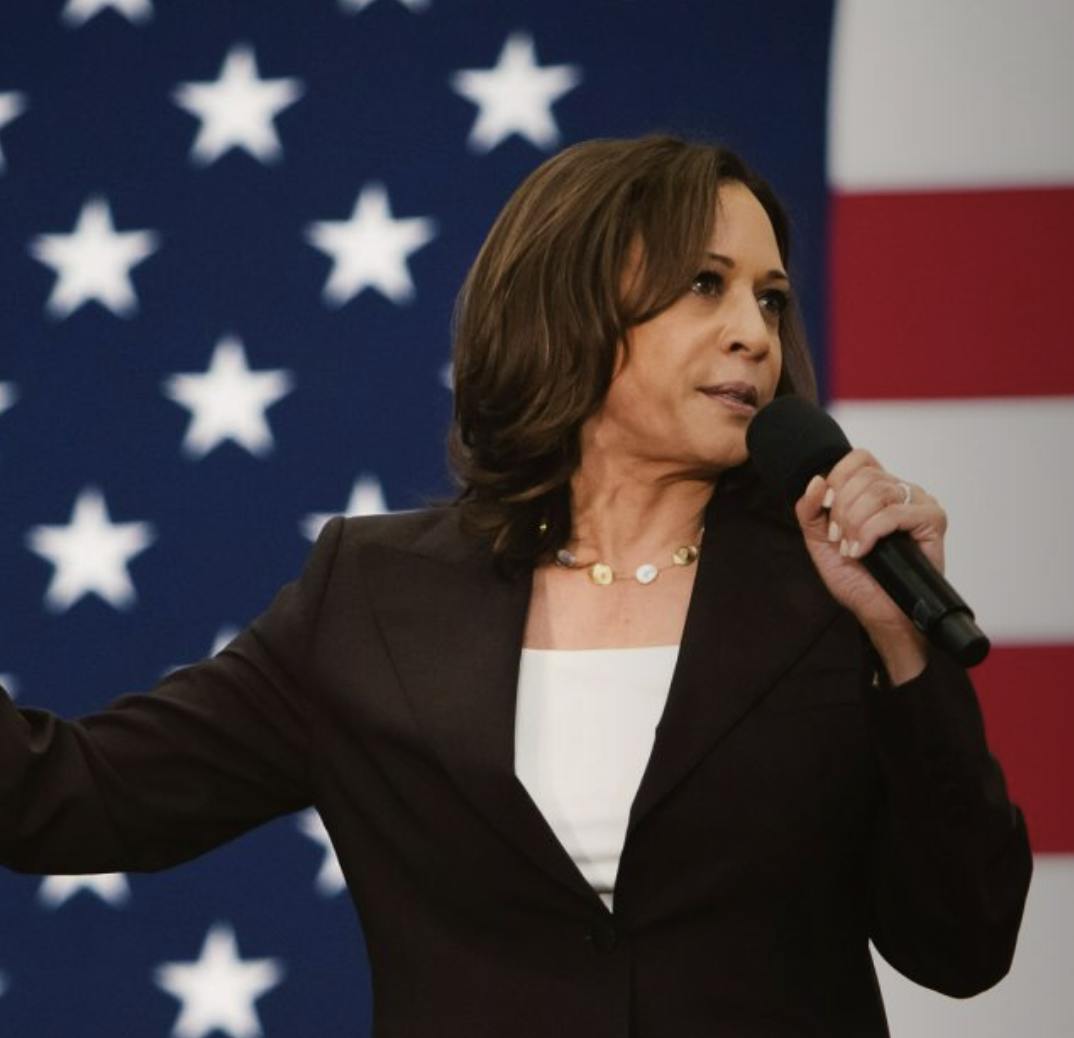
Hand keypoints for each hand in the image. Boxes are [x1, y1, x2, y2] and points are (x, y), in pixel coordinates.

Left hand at [794, 450, 947, 677]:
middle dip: (841, 510)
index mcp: (876, 489)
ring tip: (853, 549)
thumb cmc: (857, 578)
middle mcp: (899, 491)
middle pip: (864, 476)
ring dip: (854, 523)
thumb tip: (817, 481)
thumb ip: (810, 510)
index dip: (837, 480)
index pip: (858, 459)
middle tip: (840, 539)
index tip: (828, 511)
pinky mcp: (932, 520)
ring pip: (877, 491)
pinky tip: (864, 551)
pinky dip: (871, 532)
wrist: (879, 611)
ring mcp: (918, 503)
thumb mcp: (820, 540)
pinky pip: (894, 512)